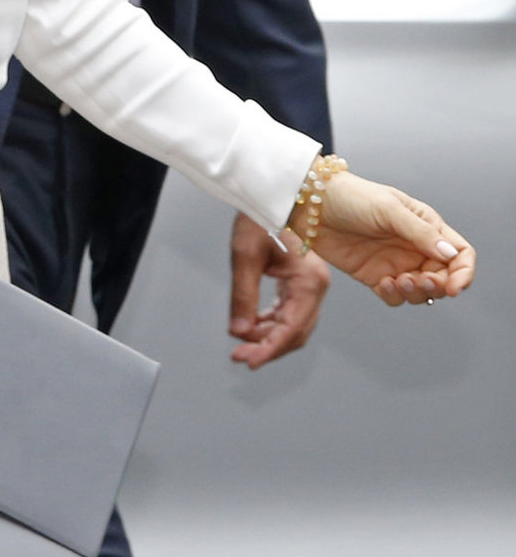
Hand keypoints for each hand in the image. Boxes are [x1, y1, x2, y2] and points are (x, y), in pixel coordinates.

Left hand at [229, 213, 330, 366]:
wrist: (270, 195)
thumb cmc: (259, 217)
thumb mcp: (245, 255)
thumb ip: (243, 296)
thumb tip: (238, 330)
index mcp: (310, 280)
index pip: (292, 328)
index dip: (270, 348)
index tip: (248, 361)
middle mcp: (316, 286)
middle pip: (296, 333)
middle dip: (268, 347)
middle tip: (239, 356)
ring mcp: (310, 286)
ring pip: (293, 326)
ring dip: (268, 338)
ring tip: (241, 344)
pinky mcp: (300, 284)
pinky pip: (288, 314)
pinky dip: (270, 324)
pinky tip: (250, 327)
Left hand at [289, 171, 474, 304]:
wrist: (312, 204)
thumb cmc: (352, 196)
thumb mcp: (389, 209)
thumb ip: (419, 232)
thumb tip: (450, 253)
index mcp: (426, 226)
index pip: (460, 253)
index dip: (463, 272)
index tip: (454, 287)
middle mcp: (415, 246)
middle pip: (443, 277)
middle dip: (437, 286)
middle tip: (419, 281)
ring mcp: (395, 262)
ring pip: (420, 291)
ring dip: (416, 293)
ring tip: (398, 281)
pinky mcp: (374, 275)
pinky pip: (394, 296)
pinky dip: (394, 296)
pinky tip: (382, 284)